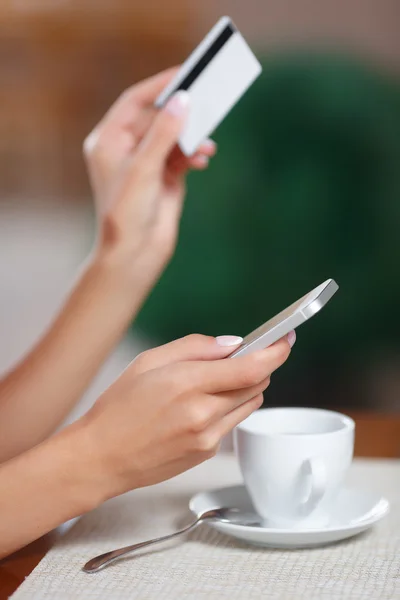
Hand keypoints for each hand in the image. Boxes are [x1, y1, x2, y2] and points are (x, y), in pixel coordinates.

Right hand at [81, 333, 293, 497]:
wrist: (101, 457)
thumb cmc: (118, 406)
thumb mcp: (149, 361)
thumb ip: (195, 347)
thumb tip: (232, 345)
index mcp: (186, 383)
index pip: (251, 366)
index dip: (276, 350)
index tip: (287, 338)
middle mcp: (203, 413)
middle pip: (257, 384)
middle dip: (258, 365)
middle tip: (244, 355)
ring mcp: (208, 437)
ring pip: (249, 403)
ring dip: (245, 387)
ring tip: (214, 382)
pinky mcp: (207, 453)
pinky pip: (232, 422)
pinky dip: (227, 408)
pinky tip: (199, 406)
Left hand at [83, 69, 216, 295]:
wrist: (134, 254)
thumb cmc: (126, 213)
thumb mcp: (144, 168)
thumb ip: (164, 133)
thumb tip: (183, 100)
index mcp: (109, 140)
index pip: (135, 101)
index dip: (159, 85)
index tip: (184, 72)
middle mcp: (126, 149)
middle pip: (157, 118)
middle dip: (182, 115)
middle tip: (207, 105)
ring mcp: (146, 163)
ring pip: (173, 136)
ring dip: (191, 137)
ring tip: (206, 145)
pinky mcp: (164, 178)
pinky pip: (182, 154)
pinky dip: (194, 153)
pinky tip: (204, 158)